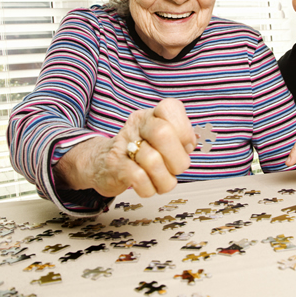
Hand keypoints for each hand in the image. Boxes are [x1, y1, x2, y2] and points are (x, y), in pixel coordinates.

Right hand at [59, 98, 195, 197]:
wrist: (102, 163)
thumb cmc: (140, 152)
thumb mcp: (162, 139)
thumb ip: (180, 138)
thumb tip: (193, 142)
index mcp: (152, 115)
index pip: (170, 108)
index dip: (184, 130)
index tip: (186, 145)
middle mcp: (137, 125)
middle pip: (163, 134)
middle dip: (178, 159)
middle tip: (176, 168)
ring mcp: (124, 144)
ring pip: (153, 161)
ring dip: (165, 179)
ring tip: (162, 180)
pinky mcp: (115, 165)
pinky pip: (139, 178)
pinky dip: (149, 188)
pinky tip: (148, 186)